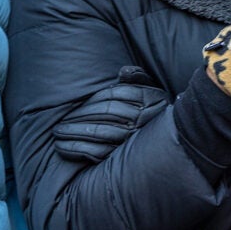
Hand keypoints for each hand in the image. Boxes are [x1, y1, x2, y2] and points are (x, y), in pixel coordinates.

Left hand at [53, 67, 167, 162]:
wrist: (172, 138)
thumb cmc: (153, 110)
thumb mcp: (151, 89)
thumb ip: (137, 77)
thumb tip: (123, 72)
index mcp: (149, 99)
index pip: (114, 95)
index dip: (92, 99)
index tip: (75, 104)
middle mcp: (143, 119)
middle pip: (105, 113)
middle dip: (79, 115)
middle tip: (60, 120)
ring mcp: (134, 139)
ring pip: (100, 133)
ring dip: (74, 133)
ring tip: (58, 132)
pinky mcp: (126, 158)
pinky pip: (98, 153)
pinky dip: (78, 150)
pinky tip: (63, 148)